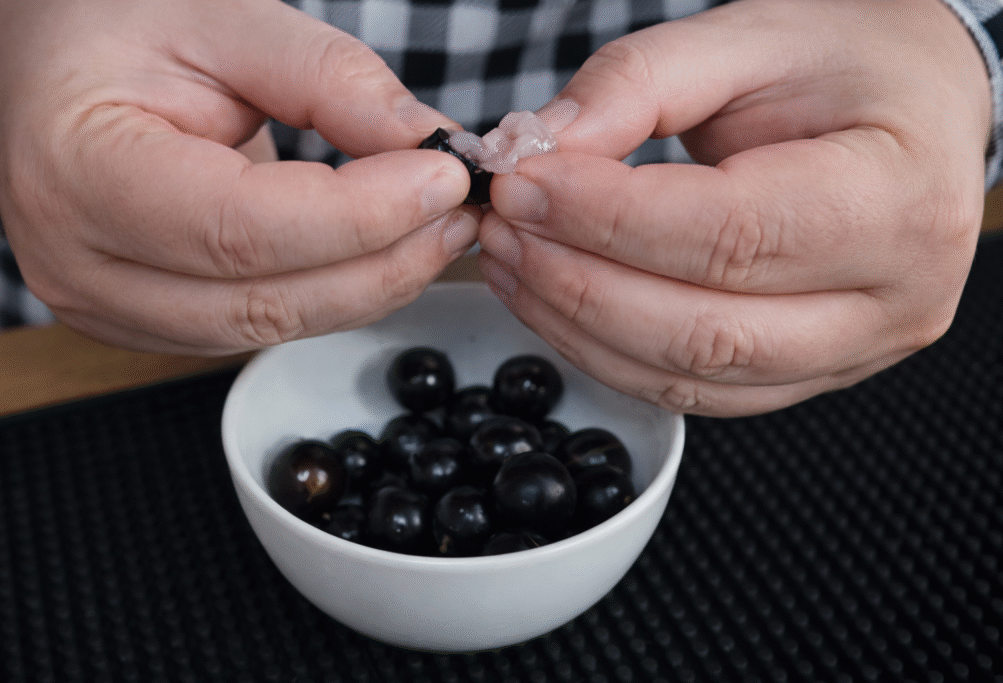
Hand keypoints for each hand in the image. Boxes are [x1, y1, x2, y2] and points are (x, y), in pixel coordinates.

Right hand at [0, 0, 477, 353]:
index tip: (444, 177)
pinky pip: (262, 327)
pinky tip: (381, 249)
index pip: (241, 227)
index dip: (360, 214)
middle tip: (459, 210)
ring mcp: (112, 308)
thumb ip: (330, 80)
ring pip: (272, 328)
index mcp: (81, 172)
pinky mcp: (150, 323)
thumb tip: (430, 145)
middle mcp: (84, 264)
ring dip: (372, 284)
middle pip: (265, 301)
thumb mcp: (221, 18)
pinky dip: (335, 292)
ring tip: (434, 225)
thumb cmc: (112, 28)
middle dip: (385, 262)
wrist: (42, 73)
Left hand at [479, 0, 991, 415]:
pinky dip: (607, 354)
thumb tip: (540, 148)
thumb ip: (639, 83)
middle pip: (706, 329)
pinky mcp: (804, 375)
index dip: (609, 219)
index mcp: (898, 199)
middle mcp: (891, 298)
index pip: (731, 233)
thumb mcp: (750, 36)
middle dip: (579, 284)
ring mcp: (851, 353)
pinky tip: (555, 303)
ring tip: (512, 262)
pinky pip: (691, 392)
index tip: (524, 185)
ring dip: (578, 327)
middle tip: (503, 227)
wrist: (915, 112)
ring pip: (690, 377)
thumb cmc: (847, 66)